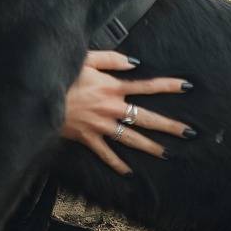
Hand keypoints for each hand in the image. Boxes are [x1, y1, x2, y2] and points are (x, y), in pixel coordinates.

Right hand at [62, 51, 193, 175]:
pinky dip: (117, 164)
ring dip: (150, 147)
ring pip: (131, 138)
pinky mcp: (88, 137)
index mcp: (112, 87)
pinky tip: (128, 172)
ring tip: (167, 154)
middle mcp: (111, 108)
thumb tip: (134, 63)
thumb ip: (112, 59)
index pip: (147, 86)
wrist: (40, 96)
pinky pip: (106, 153)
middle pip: (146, 118)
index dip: (168, 85)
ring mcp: (101, 125)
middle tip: (189, 132)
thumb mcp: (86, 58)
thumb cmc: (62, 74)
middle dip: (169, 126)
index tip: (187, 86)